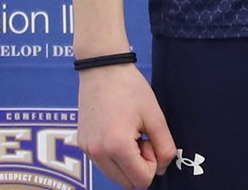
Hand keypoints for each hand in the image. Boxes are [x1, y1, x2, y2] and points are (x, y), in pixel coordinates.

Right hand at [76, 63, 176, 188]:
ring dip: (127, 163)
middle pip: (127, 183)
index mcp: (117, 147)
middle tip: (142, 138)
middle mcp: (98, 153)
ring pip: (114, 176)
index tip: (150, 142)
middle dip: (140, 166)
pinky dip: (115, 157)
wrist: (103, 68)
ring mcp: (87, 150)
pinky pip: (103, 164)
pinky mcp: (82, 144)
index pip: (141, 181)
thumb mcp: (156, 116)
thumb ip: (165, 147)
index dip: (153, 165)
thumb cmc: (130, 88)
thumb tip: (163, 168)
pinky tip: (118, 133)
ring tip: (130, 135)